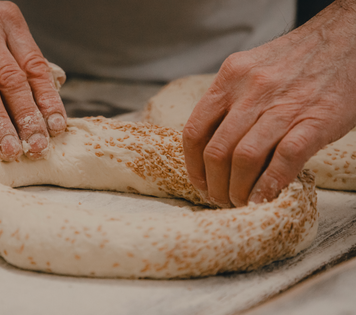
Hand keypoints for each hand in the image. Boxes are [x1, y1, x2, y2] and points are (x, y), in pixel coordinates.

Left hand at [183, 1, 355, 206]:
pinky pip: (283, 160)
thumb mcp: (251, 70)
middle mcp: (252, 89)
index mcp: (231, 76)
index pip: (194, 129)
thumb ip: (230, 102)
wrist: (346, 40)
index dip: (193, 165)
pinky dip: (268, 185)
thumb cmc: (295, 62)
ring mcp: (284, 105)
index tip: (199, 181)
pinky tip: (262, 197)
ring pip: (244, 158)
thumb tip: (212, 148)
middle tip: (220, 198)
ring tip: (239, 201)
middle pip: (217, 150)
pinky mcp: (316, 120)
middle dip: (214, 184)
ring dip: (237, 190)